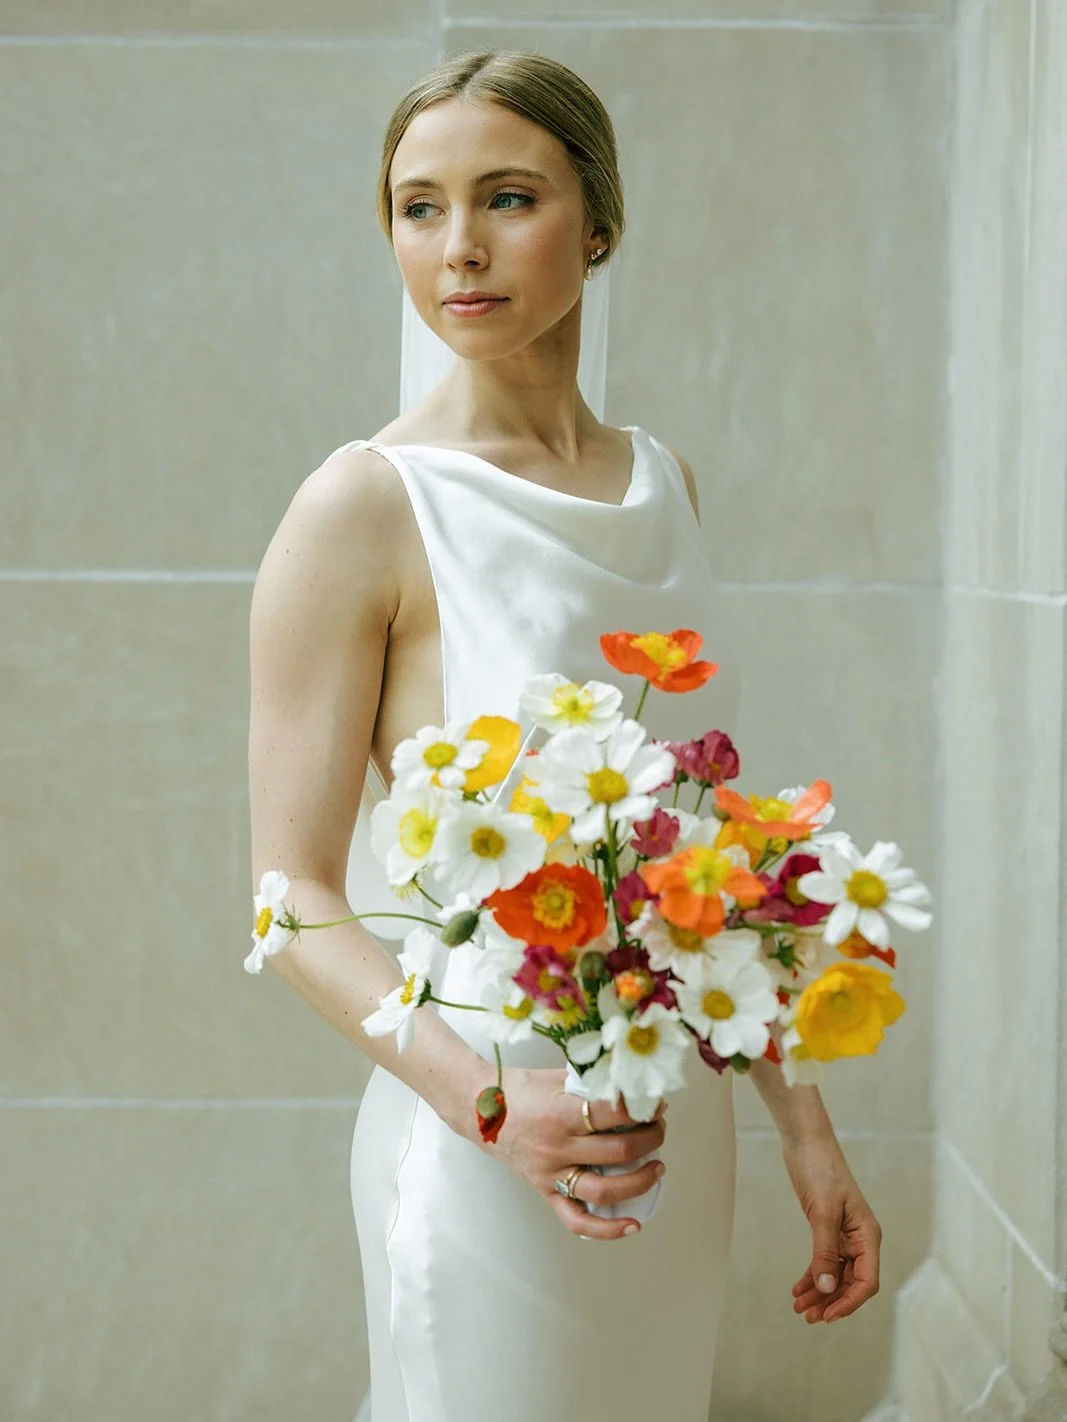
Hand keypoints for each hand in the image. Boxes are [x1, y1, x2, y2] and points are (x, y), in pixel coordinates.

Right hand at [483, 1065, 667, 1241]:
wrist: (477, 1109)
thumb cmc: (517, 1089)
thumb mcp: (555, 1077)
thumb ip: (589, 1083)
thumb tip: (629, 1086)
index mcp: (559, 1113)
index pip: (613, 1113)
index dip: (642, 1108)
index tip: (656, 1103)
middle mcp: (557, 1147)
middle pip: (619, 1150)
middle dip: (651, 1138)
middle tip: (659, 1127)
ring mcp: (551, 1174)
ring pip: (606, 1189)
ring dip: (641, 1180)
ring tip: (657, 1166)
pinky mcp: (545, 1191)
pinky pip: (577, 1220)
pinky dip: (607, 1229)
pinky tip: (633, 1224)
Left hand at [781, 1134, 881, 1323]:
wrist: (806, 1142)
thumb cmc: (820, 1170)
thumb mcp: (822, 1212)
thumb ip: (824, 1251)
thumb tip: (827, 1288)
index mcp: (868, 1235)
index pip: (867, 1281)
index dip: (849, 1302)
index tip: (828, 1316)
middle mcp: (860, 1238)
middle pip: (850, 1282)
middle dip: (830, 1302)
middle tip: (807, 1317)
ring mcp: (843, 1234)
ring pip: (835, 1274)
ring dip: (819, 1292)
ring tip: (798, 1308)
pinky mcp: (827, 1228)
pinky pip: (824, 1261)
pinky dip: (812, 1276)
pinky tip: (798, 1289)